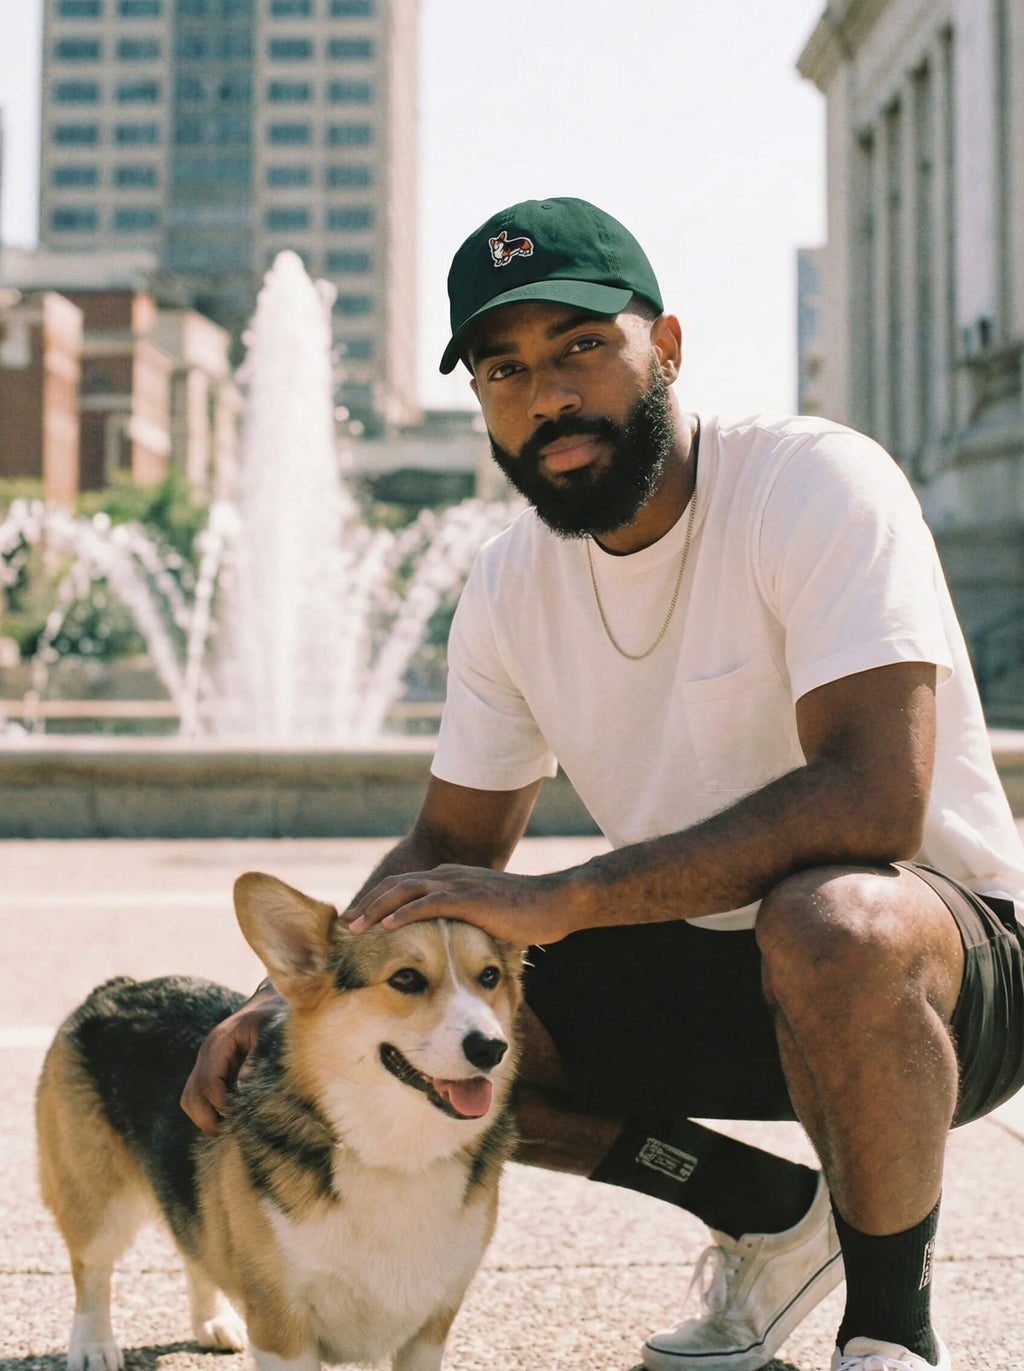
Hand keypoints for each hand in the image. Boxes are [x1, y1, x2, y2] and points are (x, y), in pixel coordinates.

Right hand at [180, 985, 282, 1134]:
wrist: (271, 1003)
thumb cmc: (274, 1018)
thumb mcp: (269, 1035)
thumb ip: (256, 1061)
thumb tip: (244, 1089)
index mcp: (220, 1042)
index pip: (208, 1081)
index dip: (219, 1104)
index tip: (236, 1118)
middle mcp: (208, 1052)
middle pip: (192, 1093)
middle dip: (205, 1117)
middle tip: (224, 1133)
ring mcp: (206, 1060)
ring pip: (190, 1097)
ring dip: (203, 1117)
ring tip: (223, 1131)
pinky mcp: (211, 1069)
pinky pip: (198, 1094)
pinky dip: (206, 1111)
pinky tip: (225, 1120)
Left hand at [344, 863, 576, 946]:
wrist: (557, 902)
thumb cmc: (526, 916)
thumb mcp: (485, 919)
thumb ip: (463, 926)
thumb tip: (448, 950)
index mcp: (449, 882)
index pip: (402, 889)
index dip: (376, 904)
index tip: (356, 925)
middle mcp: (448, 878)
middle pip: (394, 887)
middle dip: (366, 905)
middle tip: (343, 925)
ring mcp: (458, 885)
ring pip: (404, 892)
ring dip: (375, 908)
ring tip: (354, 927)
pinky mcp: (469, 898)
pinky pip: (429, 903)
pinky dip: (404, 914)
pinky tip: (386, 927)